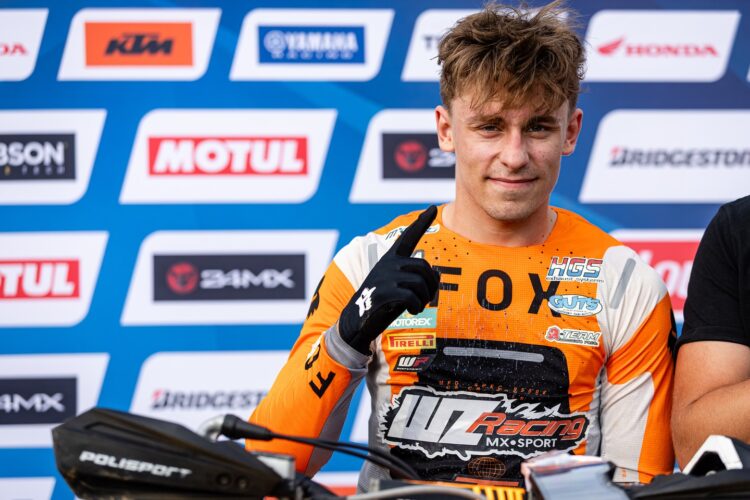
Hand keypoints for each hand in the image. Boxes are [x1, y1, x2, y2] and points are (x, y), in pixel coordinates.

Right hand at [338, 205, 439, 354]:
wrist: (357, 320)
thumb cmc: (382, 303)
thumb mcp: (400, 286)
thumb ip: (417, 278)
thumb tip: (437, 274)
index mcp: (391, 258)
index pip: (409, 237)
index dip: (421, 222)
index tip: (433, 207)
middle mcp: (388, 263)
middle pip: (425, 267)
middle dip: (431, 286)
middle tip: (425, 299)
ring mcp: (385, 277)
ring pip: (421, 282)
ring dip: (425, 298)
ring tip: (417, 306)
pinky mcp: (384, 292)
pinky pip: (412, 296)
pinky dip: (417, 306)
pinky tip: (412, 311)